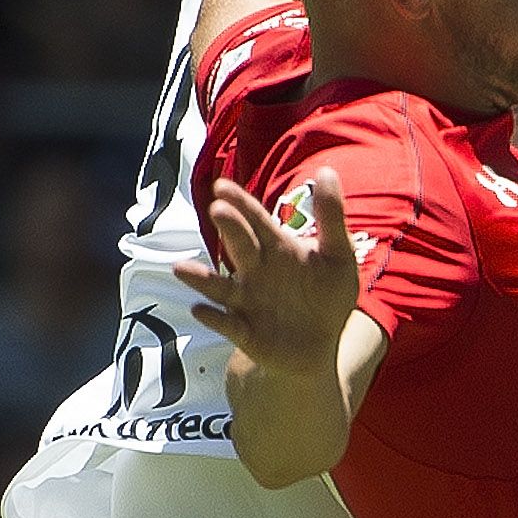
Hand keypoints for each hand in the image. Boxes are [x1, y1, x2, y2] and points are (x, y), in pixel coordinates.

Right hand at [174, 169, 359, 376]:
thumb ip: (331, 217)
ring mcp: (247, 302)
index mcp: (277, 248)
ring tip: (180, 268)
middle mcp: (256, 271)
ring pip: (221, 287)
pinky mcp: (246, 332)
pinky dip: (215, 318)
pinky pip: (228, 325)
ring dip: (201, 278)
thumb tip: (327, 171)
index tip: (223, 187)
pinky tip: (200, 310)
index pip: (255, 220)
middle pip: (240, 246)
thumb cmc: (325, 297)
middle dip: (230, 230)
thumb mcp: (337, 256)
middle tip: (218, 210)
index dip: (241, 203)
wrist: (319, 346)